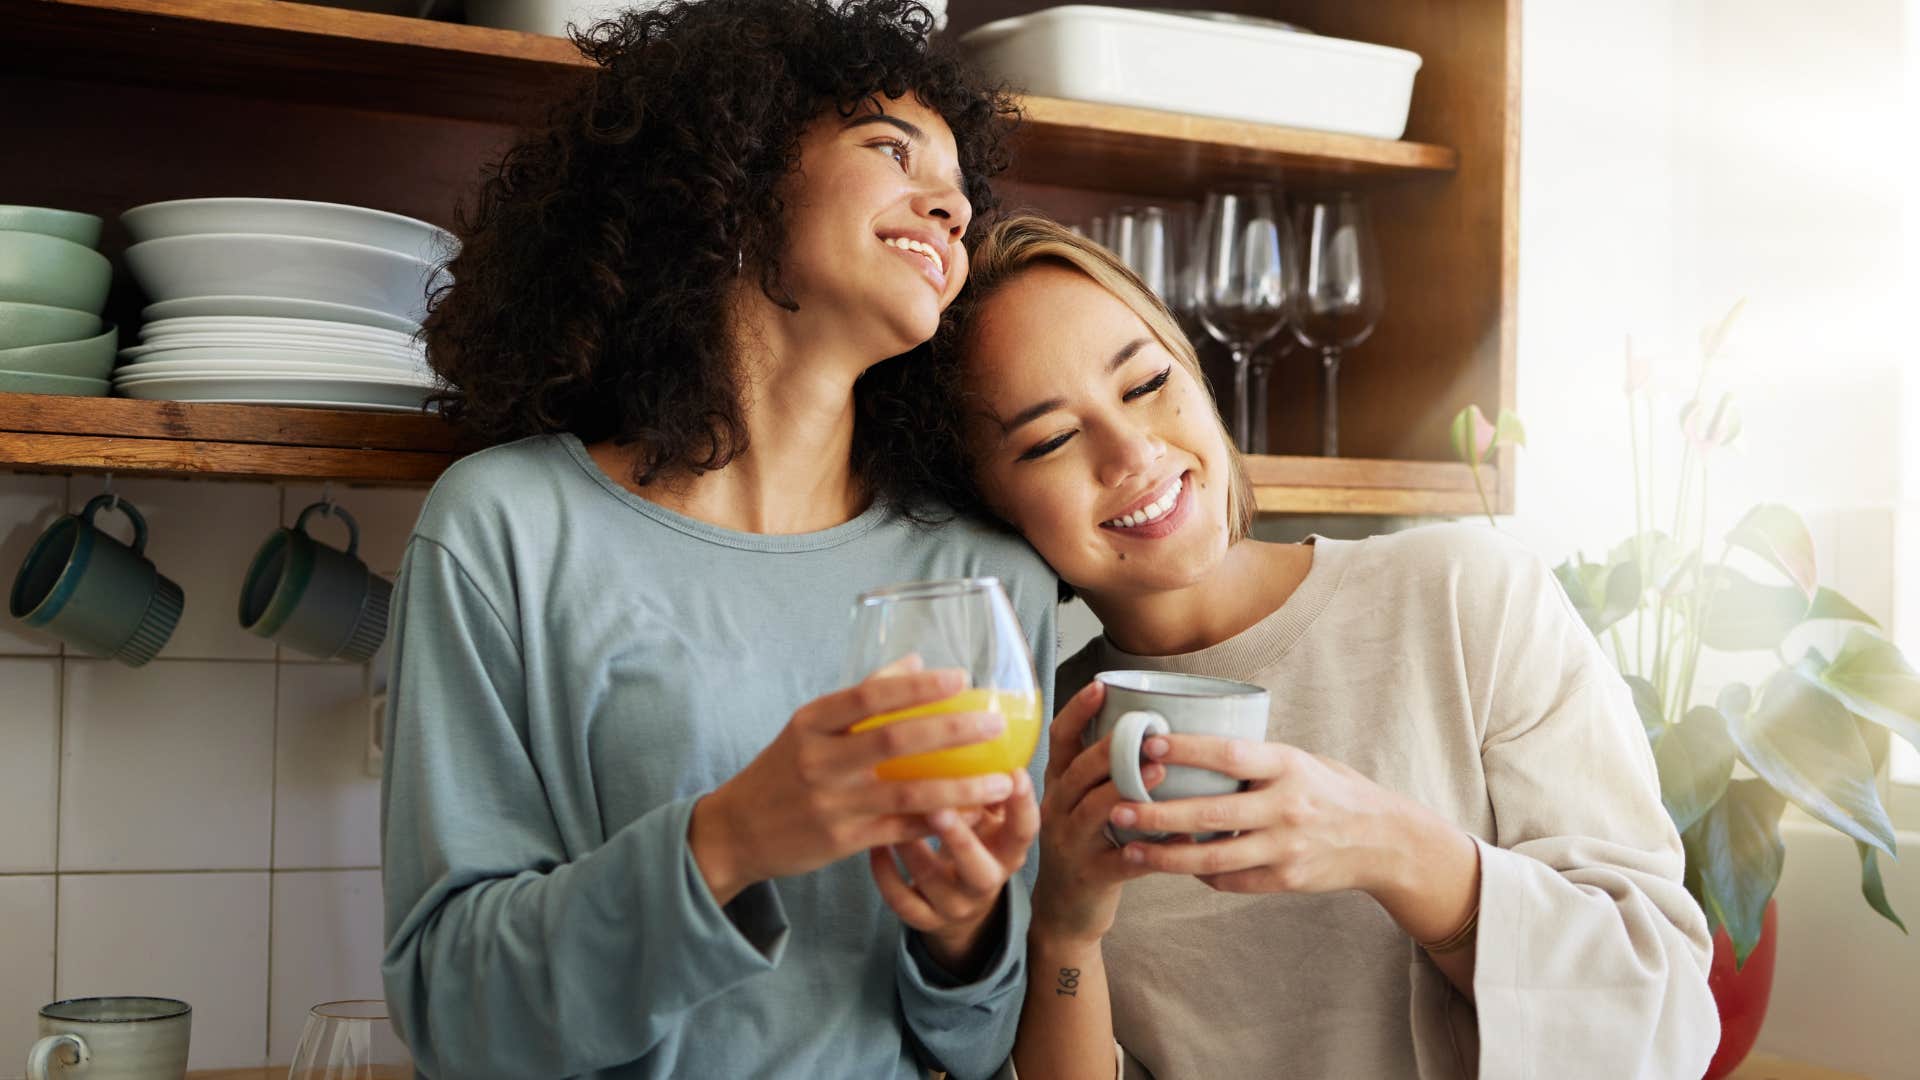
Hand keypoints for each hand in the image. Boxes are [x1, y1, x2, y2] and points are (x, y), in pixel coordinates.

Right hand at [690, 664, 1021, 904]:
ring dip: (961, 787)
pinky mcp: (842, 840)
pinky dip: (942, 822)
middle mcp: (820, 760)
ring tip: (1003, 780)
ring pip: (909, 792)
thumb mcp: (808, 727)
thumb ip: (859, 697)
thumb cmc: (783, 770)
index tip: (960, 677)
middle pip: (894, 740)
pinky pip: (902, 829)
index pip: (867, 696)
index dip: (916, 686)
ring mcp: (832, 803)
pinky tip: (975, 816)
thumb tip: (915, 661)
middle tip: (994, 724)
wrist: (737, 832)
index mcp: (811, 723)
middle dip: (952, 732)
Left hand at [870, 768, 1038, 975]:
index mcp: (1008, 852)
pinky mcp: (924, 919)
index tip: (1013, 772)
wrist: (961, 905)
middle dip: (960, 840)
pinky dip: (886, 874)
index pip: (1025, 832)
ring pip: (932, 882)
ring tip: (889, 815)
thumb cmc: (976, 840)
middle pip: (979, 869)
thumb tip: (980, 720)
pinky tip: (875, 846)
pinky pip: (902, 902)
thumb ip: (988, 785)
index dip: (1022, 805)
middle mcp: (986, 882)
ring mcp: (953, 905)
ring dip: (911, 848)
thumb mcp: (991, 818)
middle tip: (938, 808)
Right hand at [1029, 681, 1161, 945]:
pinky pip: (1122, 861)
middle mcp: (1057, 809)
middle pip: (1077, 771)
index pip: (1059, 740)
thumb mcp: (1083, 804)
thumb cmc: (1086, 845)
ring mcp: (1070, 844)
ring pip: (1093, 810)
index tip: (1102, 685)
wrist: (1065, 912)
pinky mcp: (1090, 876)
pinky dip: (1152, 850)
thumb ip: (1106, 772)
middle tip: (1144, 730)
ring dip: (1126, 791)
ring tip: (1159, 774)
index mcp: (1058, 785)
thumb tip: (1160, 730)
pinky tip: (1181, 840)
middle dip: (1108, 748)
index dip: (1077, 711)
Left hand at [1107, 734, 1423, 897]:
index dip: (1187, 750)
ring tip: (1128, 848)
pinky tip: (1172, 865)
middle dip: (1158, 813)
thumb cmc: (1330, 790)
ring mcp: (1286, 848)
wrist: (1384, 839)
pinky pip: (1230, 881)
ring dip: (1165, 856)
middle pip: (1211, 814)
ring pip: (1214, 858)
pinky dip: (1198, 875)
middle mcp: (1287, 807)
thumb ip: (1254, 759)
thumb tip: (1187, 744)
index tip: (1147, 745)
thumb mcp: (1300, 760)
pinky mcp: (1285, 879)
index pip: (1231, 754)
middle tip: (1117, 807)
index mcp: (1288, 766)